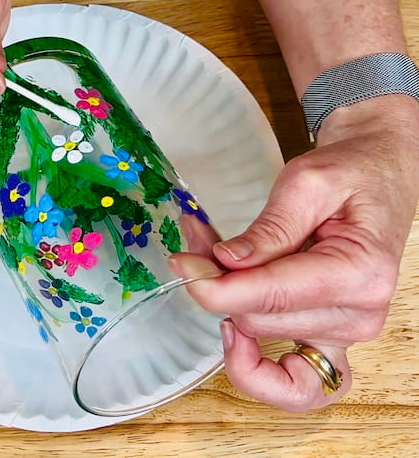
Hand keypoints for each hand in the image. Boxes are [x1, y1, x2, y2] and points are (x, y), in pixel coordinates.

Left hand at [169, 94, 418, 411]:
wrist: (379, 180)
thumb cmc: (351, 175)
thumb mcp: (308, 182)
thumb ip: (269, 227)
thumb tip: (225, 262)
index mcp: (358, 273)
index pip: (269, 298)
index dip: (214, 287)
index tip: (182, 265)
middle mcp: (357, 314)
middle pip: (256, 319)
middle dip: (216, 282)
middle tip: (197, 241)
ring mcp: (346, 334)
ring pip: (260, 339)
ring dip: (226, 306)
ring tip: (212, 264)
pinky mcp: (332, 340)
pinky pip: (297, 385)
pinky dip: (258, 370)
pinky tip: (235, 335)